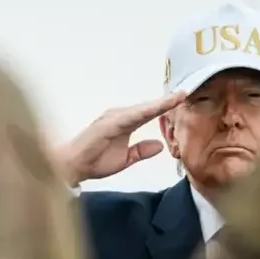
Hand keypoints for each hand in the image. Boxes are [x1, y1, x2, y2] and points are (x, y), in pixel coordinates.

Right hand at [56, 91, 185, 186]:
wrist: (74, 166)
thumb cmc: (95, 161)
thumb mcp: (125, 159)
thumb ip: (141, 151)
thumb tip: (159, 146)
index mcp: (125, 123)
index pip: (149, 113)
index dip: (165, 106)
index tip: (182, 98)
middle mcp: (120, 116)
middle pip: (147, 107)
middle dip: (166, 101)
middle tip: (185, 92)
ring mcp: (114, 118)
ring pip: (142, 109)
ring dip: (160, 103)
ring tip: (178, 96)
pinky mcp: (109, 123)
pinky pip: (132, 116)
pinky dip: (146, 111)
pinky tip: (158, 107)